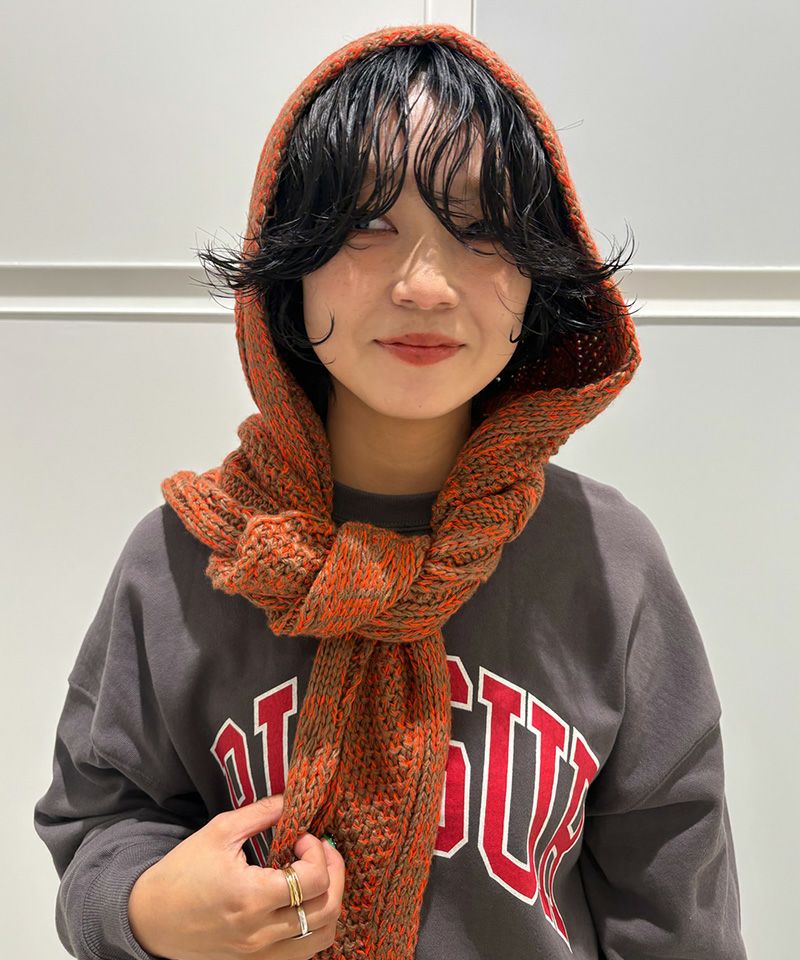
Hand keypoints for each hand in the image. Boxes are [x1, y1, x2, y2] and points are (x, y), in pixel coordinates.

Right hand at [128, 793, 344, 958]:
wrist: (149, 919)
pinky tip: (305, 902)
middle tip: (322, 850)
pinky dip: (315, 927)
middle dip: (335, 873)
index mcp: (250, 898)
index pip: (313, 880)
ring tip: (318, 876)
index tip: (303, 836)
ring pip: (322, 937)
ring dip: (331, 902)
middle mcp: (260, 934)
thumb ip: (261, 813)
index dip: (319, 852)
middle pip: (327, 910)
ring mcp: (260, 955)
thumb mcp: (219, 831)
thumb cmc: (182, 871)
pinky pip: (303, 951)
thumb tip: (293, 796)